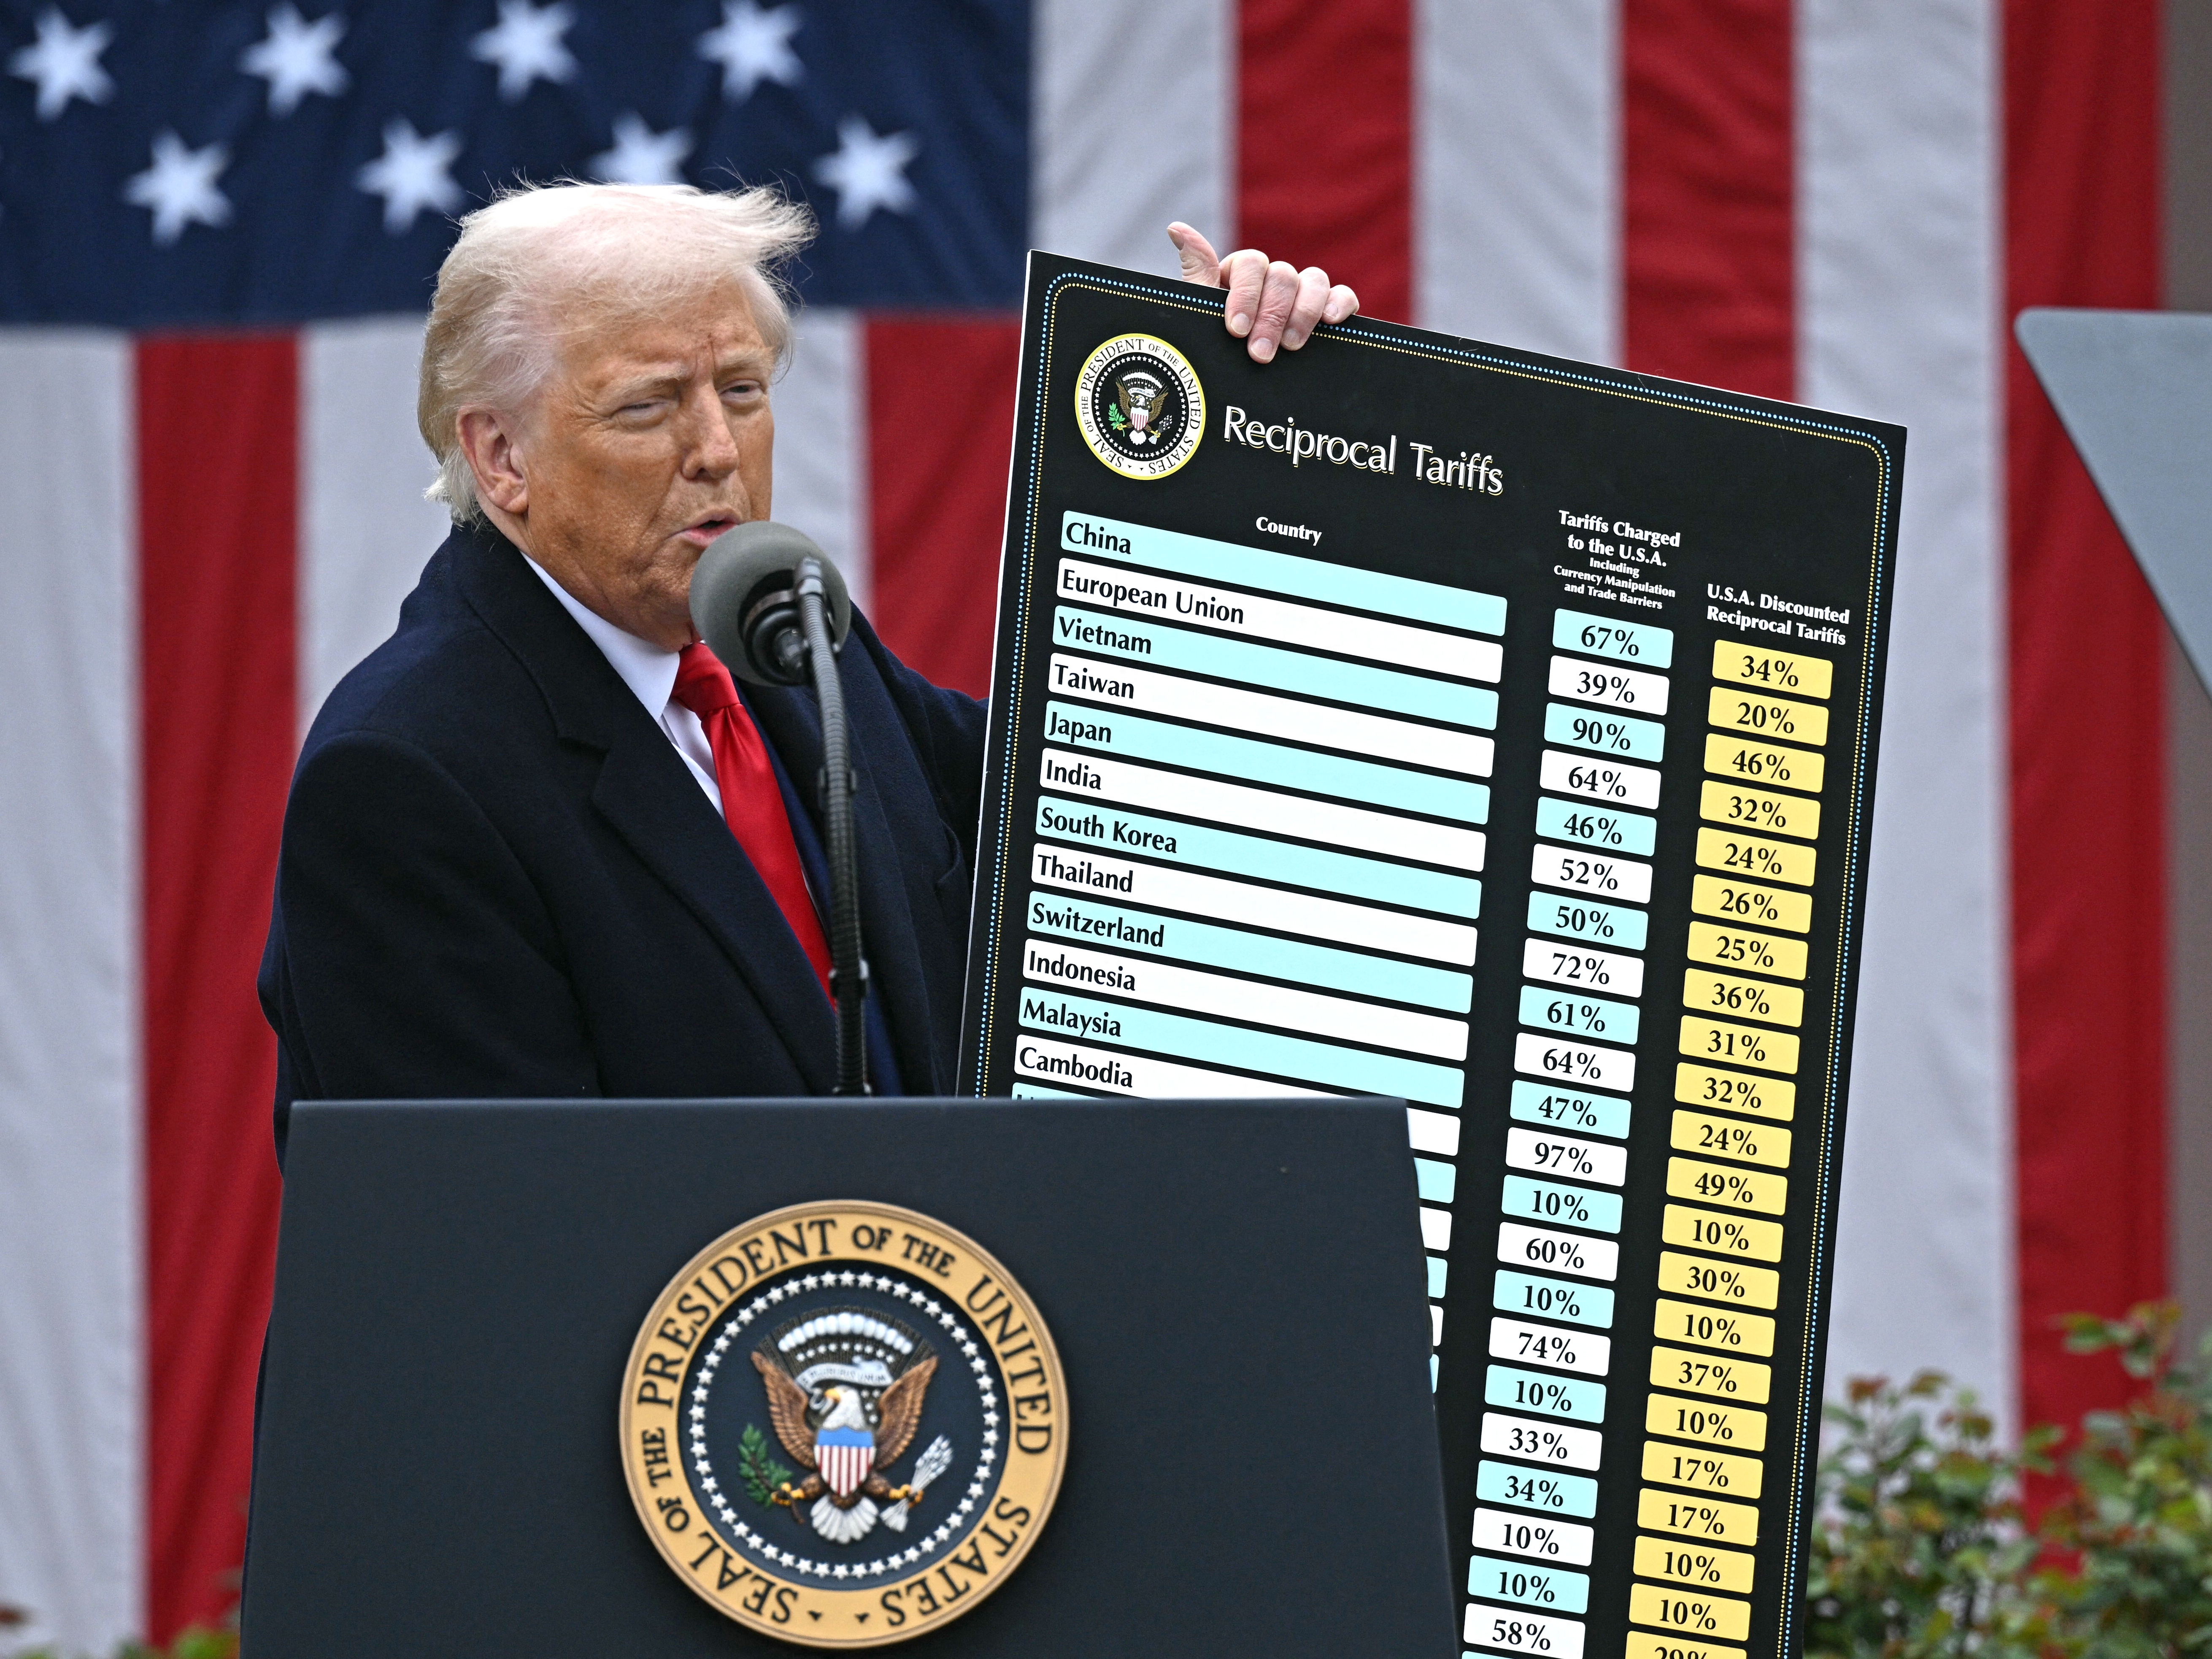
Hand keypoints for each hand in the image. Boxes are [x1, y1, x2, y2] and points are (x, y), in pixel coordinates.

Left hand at [1168, 223, 1359, 363]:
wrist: (1233, 390)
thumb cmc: (1215, 349)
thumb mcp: (1200, 314)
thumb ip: (1196, 273)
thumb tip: (1176, 227)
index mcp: (1241, 275)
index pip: (1251, 263)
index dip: (1246, 294)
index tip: (1236, 329)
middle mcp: (1274, 280)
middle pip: (1283, 275)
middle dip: (1272, 316)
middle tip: (1259, 354)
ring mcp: (1303, 295)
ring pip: (1315, 280)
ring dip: (1304, 312)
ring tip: (1291, 347)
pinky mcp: (1328, 313)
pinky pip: (1342, 296)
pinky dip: (1340, 303)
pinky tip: (1331, 321)